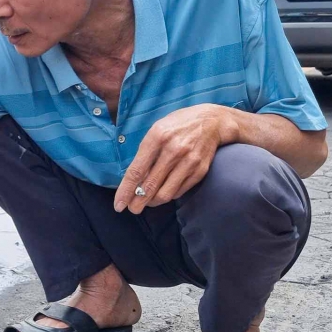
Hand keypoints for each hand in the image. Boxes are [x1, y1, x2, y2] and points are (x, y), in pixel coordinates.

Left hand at [113, 104, 233, 213]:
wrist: (212, 121)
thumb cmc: (178, 125)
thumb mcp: (156, 130)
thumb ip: (144, 153)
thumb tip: (133, 180)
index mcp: (157, 137)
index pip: (136, 171)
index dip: (126, 191)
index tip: (118, 205)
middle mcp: (173, 150)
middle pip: (150, 186)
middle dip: (138, 202)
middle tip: (132, 209)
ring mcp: (189, 161)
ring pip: (165, 193)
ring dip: (153, 202)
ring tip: (147, 202)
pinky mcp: (200, 170)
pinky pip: (179, 191)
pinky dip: (168, 195)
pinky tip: (163, 192)